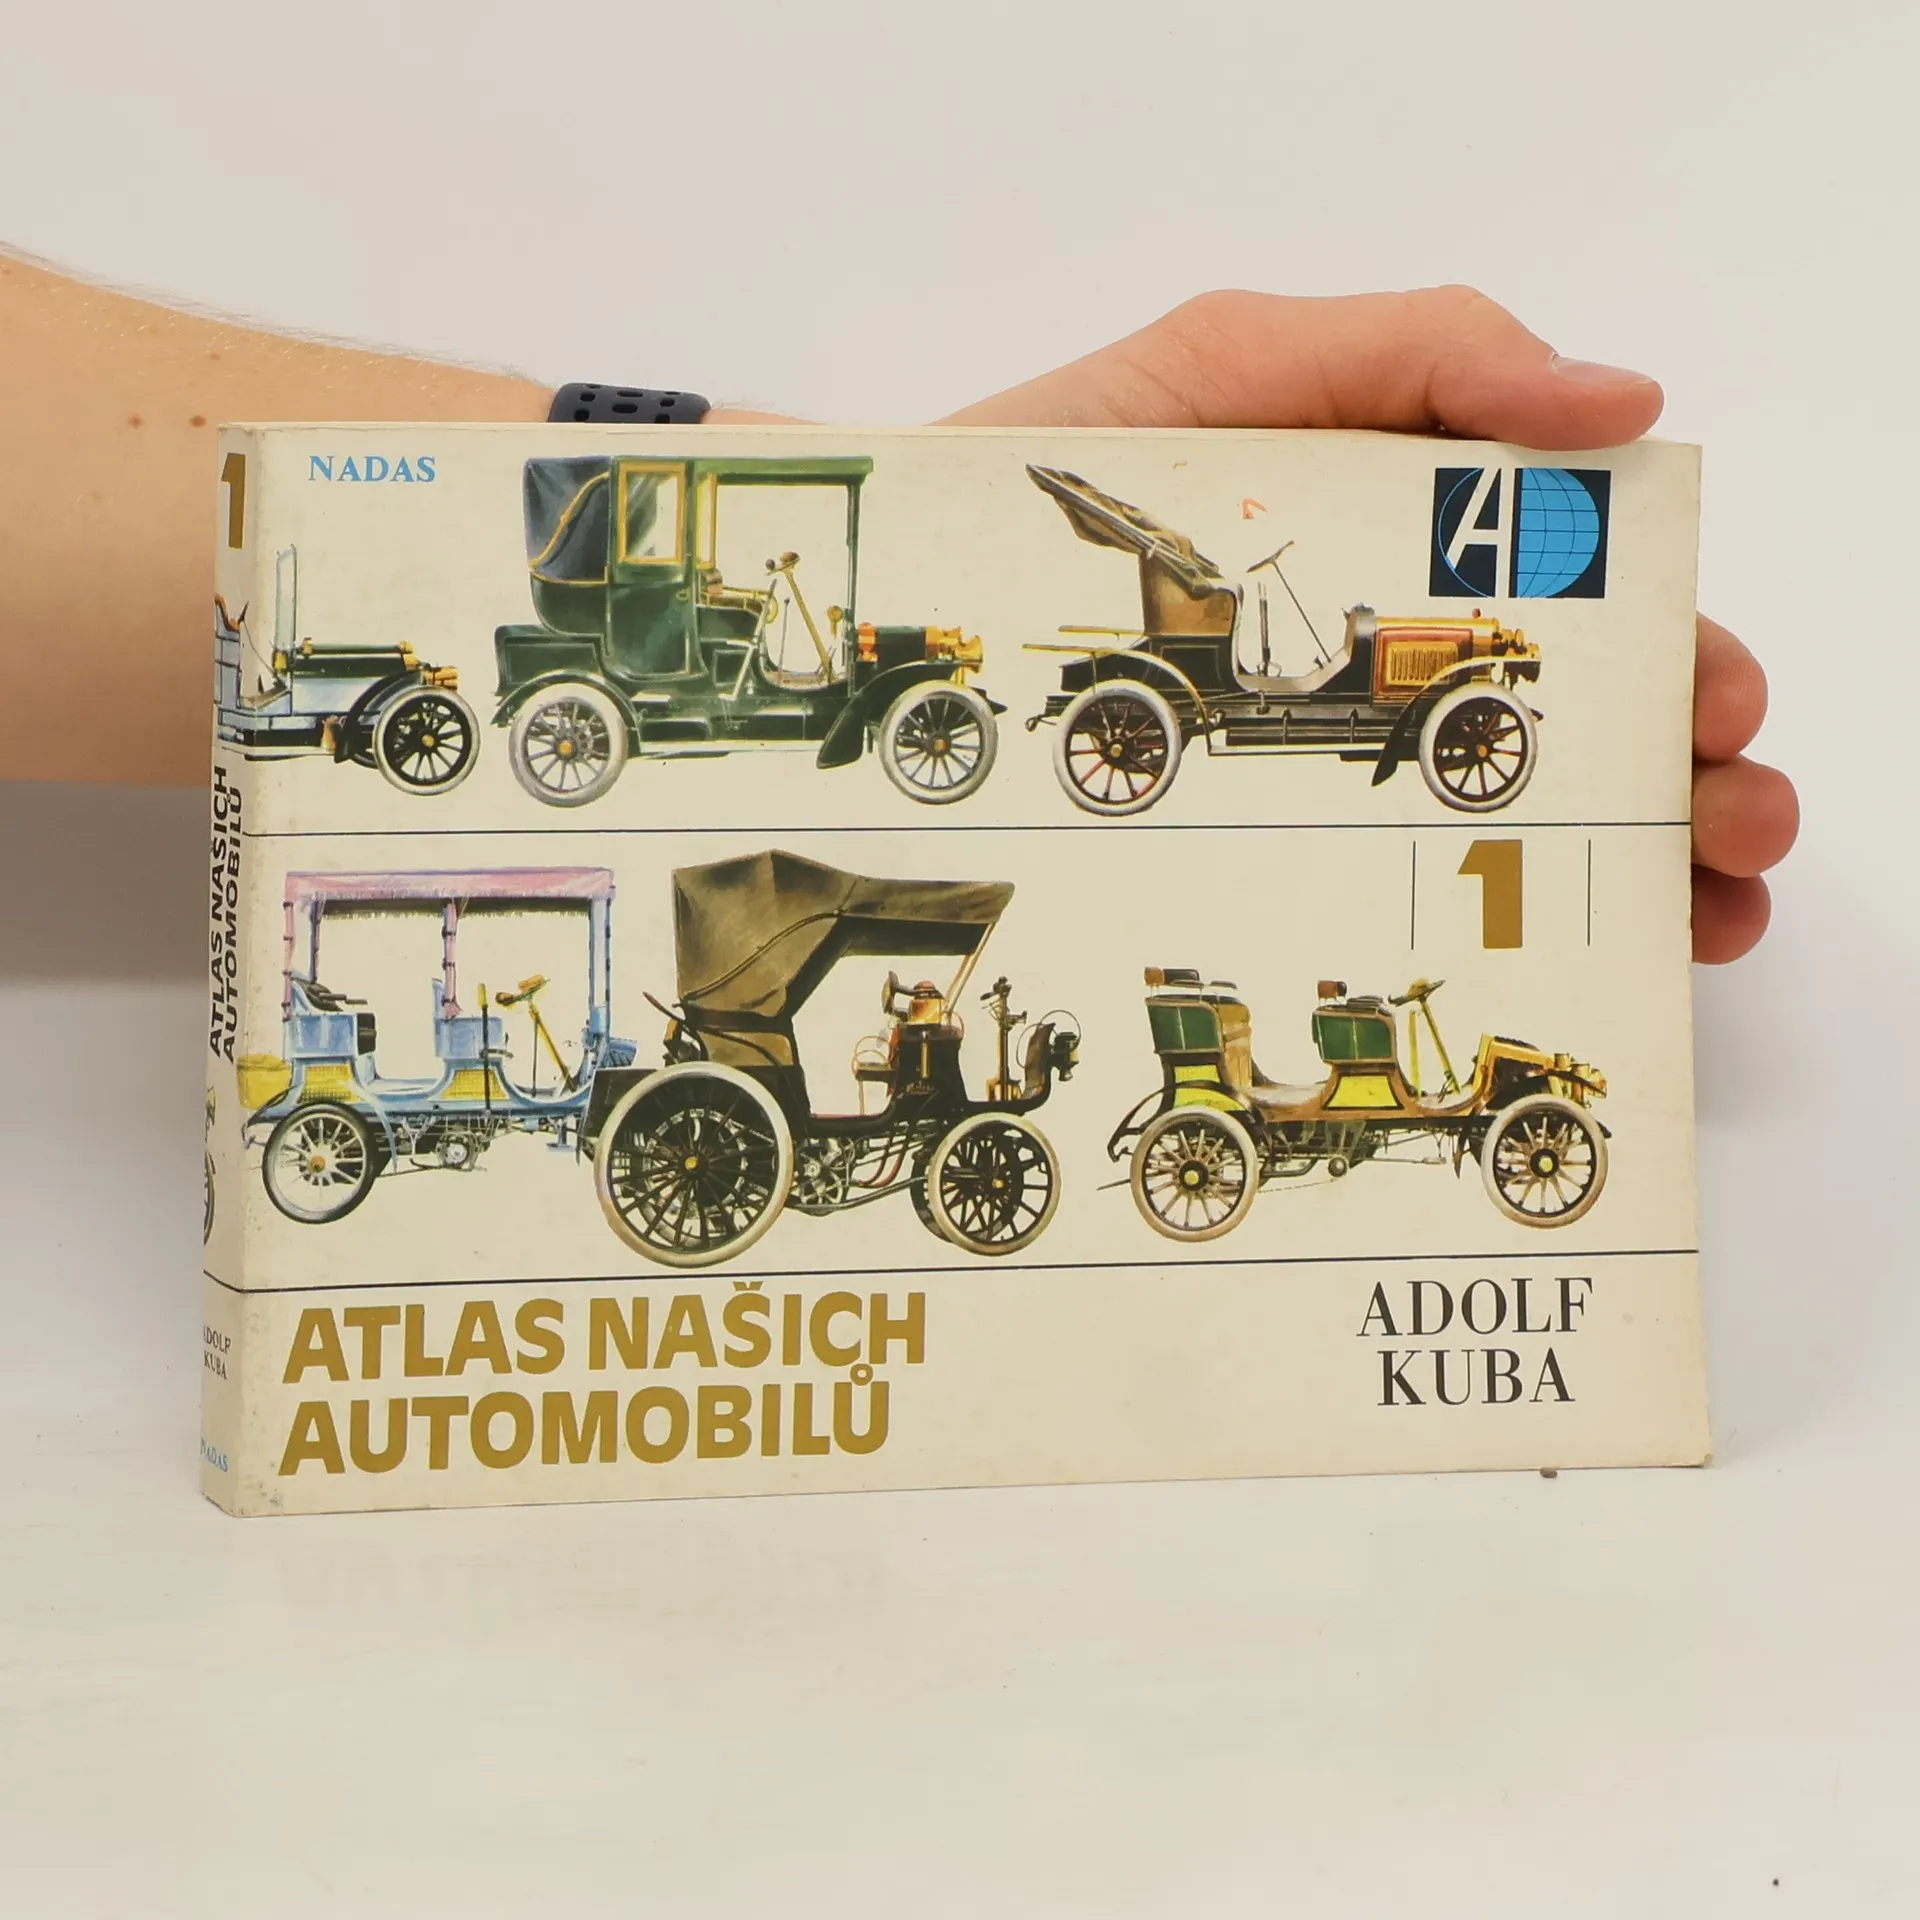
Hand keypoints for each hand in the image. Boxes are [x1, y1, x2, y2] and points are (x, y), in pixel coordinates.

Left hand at [714, 285, 1797, 961]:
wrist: (887, 597)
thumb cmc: (1042, 468)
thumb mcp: (1226, 370)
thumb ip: (1414, 352)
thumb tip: (1620, 396)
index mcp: (1384, 553)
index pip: (1564, 607)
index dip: (1666, 650)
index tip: (1717, 702)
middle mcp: (1357, 670)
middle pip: (1559, 730)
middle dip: (1676, 775)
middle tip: (1730, 822)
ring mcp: (1297, 772)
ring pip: (1501, 831)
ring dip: (1633, 870)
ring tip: (1702, 909)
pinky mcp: (1229, 855)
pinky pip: (1379, 903)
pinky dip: (1501, 937)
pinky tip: (1585, 963)